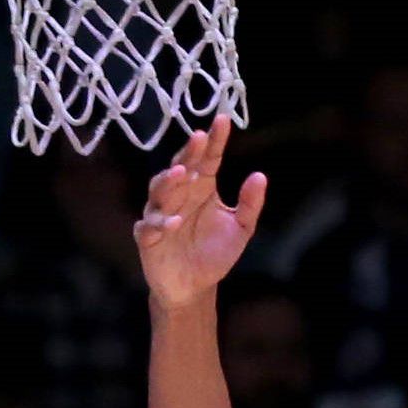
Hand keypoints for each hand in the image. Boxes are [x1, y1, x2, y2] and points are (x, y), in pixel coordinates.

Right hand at [134, 119, 266, 308]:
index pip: (208, 159)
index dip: (215, 141)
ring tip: (182, 173)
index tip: (222, 120)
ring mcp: (160, 215)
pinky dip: (159, 224)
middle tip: (199, 138)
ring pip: (160, 192)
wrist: (194, 287)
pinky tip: (173, 222)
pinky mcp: (148, 238)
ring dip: (169, 182)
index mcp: (202, 188)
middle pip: (181, 168)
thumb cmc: (214, 253)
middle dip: (189, 153)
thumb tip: (260, 175)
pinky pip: (149, 227)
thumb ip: (249, 204)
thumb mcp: (241, 229)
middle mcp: (179, 196)